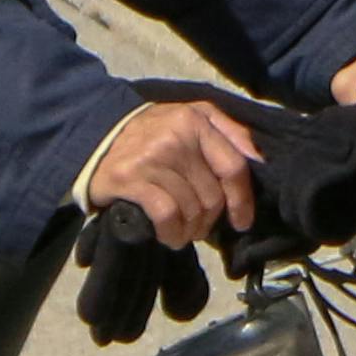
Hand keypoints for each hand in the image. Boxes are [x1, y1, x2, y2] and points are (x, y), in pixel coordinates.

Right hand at [75, 94, 264, 245]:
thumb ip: (228, 132)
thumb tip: (259, 159)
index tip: (241, 221)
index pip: (233, 166)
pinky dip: (172, 233)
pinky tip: (170, 236)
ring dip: (190, 231)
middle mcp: (176, 136)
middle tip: (199, 226)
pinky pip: (167, 216)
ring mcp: (152, 158)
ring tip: (183, 231)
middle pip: (212, 196)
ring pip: (191, 209)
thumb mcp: (192, 118)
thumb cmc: (154, 134)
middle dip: (210, 220)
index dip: (242, 200)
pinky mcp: (130, 179)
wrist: (96, 138)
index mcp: (196, 120)